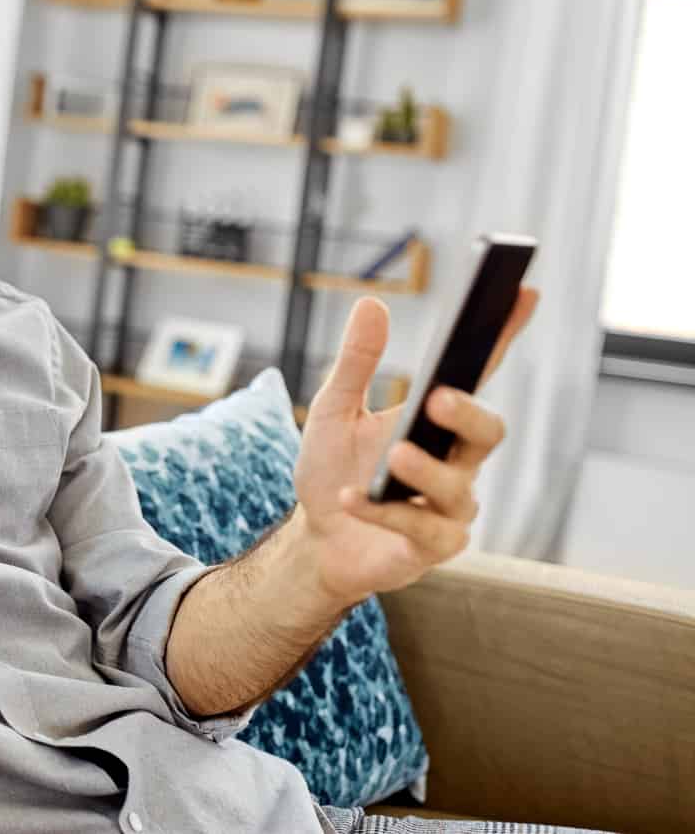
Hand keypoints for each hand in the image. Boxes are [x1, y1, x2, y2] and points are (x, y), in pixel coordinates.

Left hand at [290, 286, 540, 607]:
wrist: (317, 539)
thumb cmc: (334, 470)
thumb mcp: (333, 410)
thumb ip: (356, 363)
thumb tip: (371, 303)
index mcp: (438, 421)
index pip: (479, 373)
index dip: (504, 335)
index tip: (522, 292)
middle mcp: (457, 461)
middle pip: (488, 433)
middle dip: (468, 413)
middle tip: (437, 397)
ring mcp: (450, 507)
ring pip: (459, 489)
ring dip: (425, 472)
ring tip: (395, 458)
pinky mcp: (432, 547)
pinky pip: (419, 530)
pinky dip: (384, 512)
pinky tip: (352, 498)